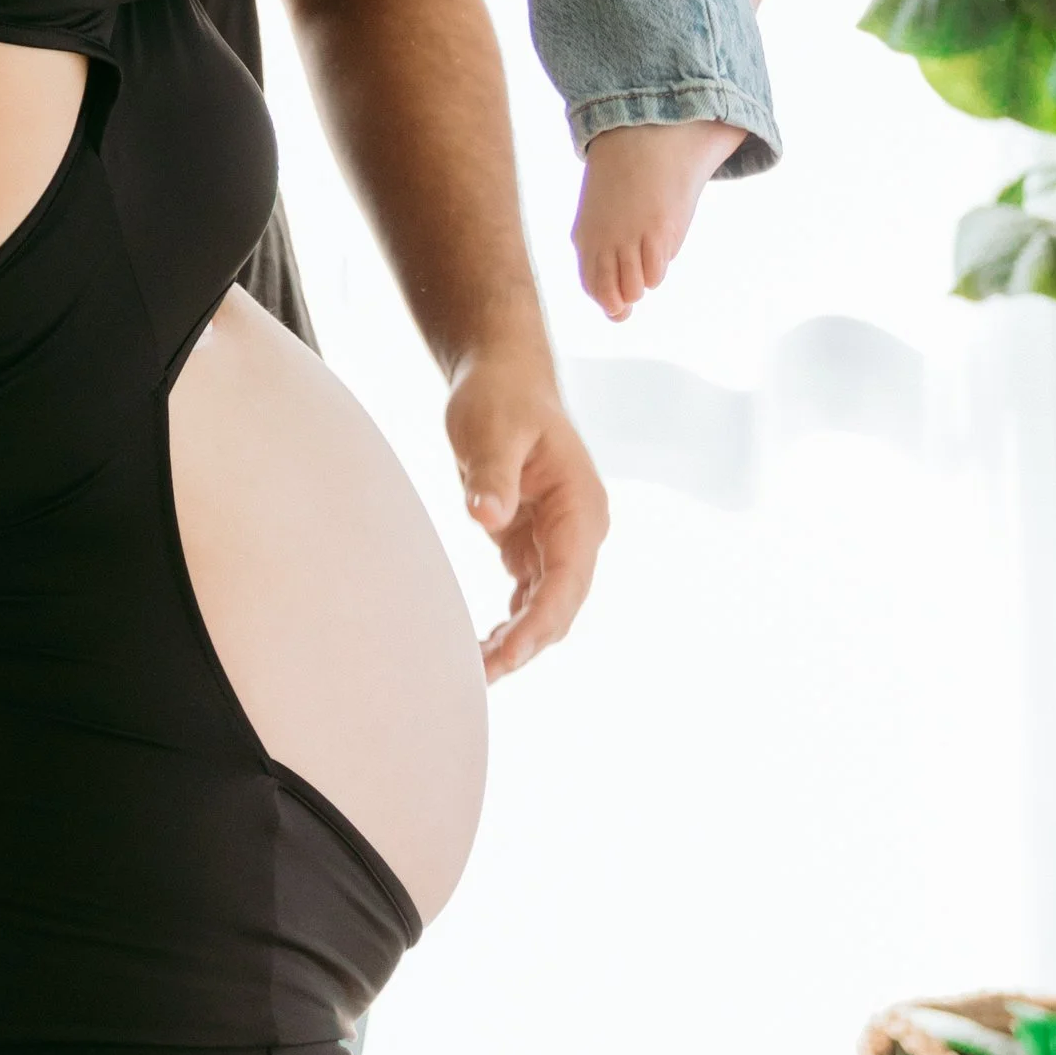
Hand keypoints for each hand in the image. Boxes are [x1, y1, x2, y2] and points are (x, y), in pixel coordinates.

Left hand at [445, 350, 608, 679]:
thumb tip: (487, 517)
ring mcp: (557, 539)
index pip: (567, 580)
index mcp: (581, 507)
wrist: (502, 378)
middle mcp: (578, 530)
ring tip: (474, 673)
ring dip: (517, 642)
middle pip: (560, 605)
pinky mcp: (532, 542)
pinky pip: (527, 596)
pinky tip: (481, 649)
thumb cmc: (501, 398)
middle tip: (479, 676)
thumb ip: (492, 473)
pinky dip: (510, 624)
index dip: (540, 622)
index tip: (509, 653)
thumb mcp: (492, 428)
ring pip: (545, 608)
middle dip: (527, 644)